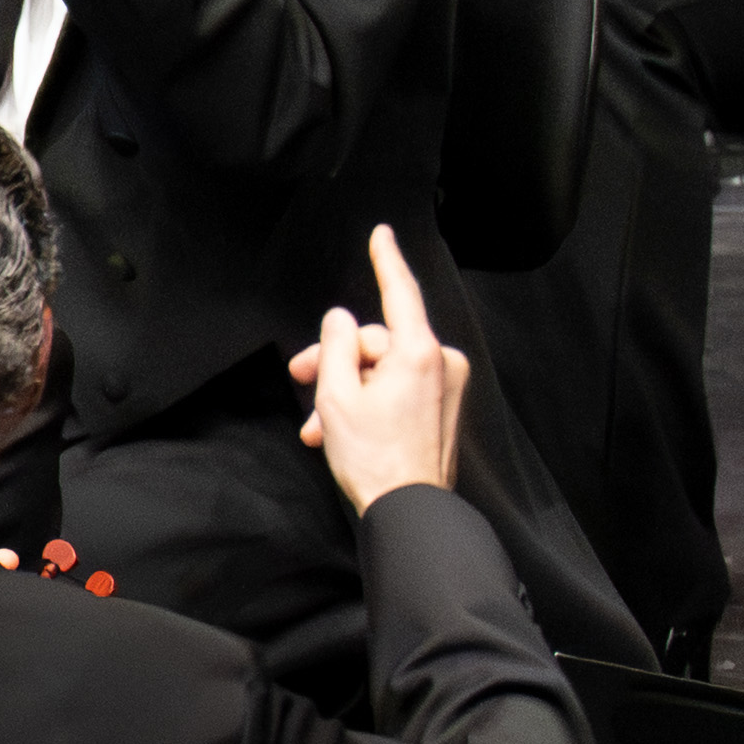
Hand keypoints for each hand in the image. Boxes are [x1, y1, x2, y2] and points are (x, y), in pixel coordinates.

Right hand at [294, 225, 468, 510]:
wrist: (410, 510)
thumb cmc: (374, 458)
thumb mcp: (336, 395)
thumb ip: (335, 346)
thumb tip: (341, 320)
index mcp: (418, 352)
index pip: (400, 292)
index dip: (386, 259)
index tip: (381, 234)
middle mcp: (440, 362)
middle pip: (377, 341)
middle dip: (336, 360)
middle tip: (299, 377)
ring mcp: (445, 386)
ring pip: (382, 369)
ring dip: (346, 391)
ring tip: (316, 425)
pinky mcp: (442, 407)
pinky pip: (398, 389)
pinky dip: (367, 403)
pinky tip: (336, 431)